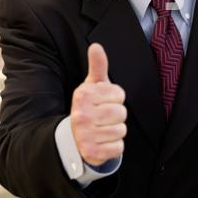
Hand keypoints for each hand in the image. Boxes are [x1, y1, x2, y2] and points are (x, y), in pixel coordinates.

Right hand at [71, 43, 126, 165]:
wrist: (75, 137)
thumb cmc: (90, 106)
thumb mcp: (92, 85)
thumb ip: (97, 65)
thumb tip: (96, 46)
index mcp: (83, 95)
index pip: (119, 94)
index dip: (116, 98)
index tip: (104, 101)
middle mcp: (81, 114)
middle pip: (121, 113)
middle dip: (117, 115)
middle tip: (104, 117)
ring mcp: (84, 134)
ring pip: (121, 130)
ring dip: (116, 131)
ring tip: (103, 129)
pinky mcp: (91, 152)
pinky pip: (119, 147)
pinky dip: (114, 146)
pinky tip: (103, 142)